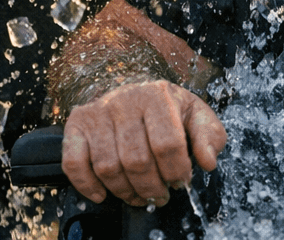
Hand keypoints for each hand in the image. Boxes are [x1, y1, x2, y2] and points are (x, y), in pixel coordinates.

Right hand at [61, 78, 227, 205]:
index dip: (176, 171)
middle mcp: (124, 101)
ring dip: (125, 191)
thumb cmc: (165, 107)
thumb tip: (208, 160)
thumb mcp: (195, 114)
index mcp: (158, 96)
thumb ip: (209, 135)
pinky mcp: (76, 125)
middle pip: (136, 160)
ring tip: (139, 196)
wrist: (130, 88)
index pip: (167, 144)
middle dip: (152, 187)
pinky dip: (87, 185)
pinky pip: (74, 163)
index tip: (181, 181)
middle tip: (160, 195)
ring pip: (108, 166)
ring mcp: (97, 113)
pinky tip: (102, 194)